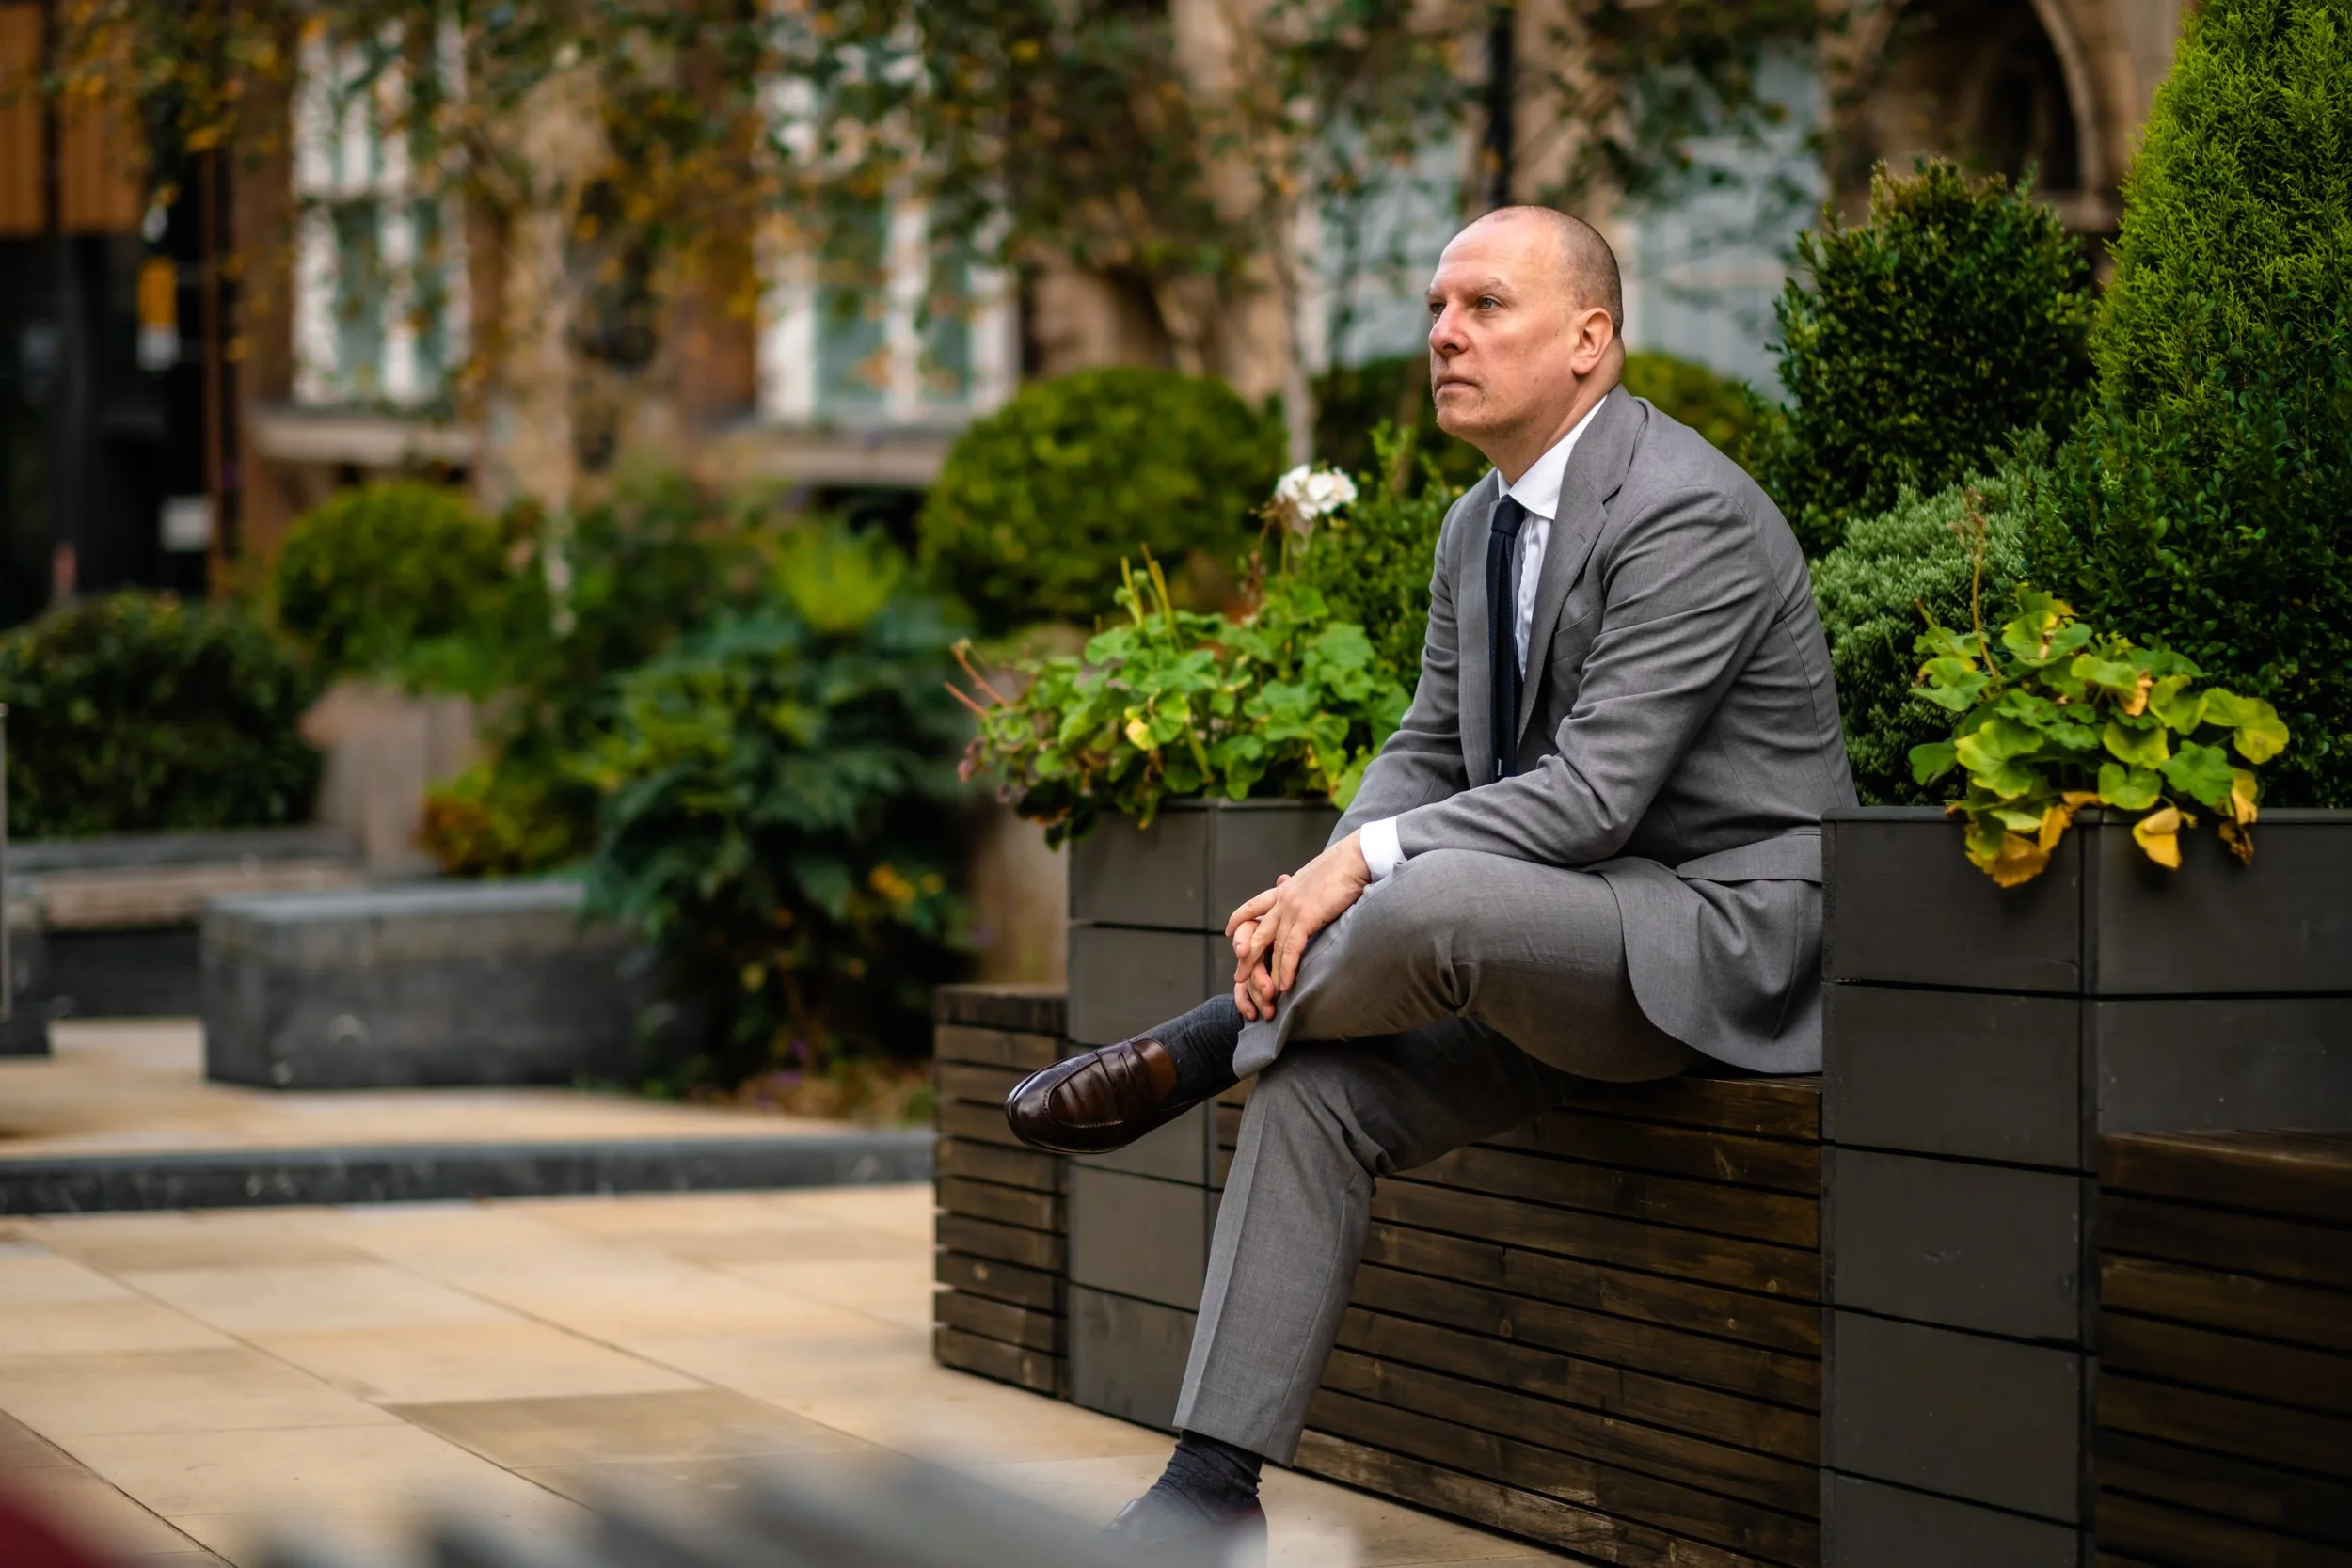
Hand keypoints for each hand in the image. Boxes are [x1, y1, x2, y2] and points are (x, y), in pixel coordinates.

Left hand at [1224, 833, 1372, 1019]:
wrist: (1355, 858)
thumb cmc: (1343, 866)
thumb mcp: (1315, 875)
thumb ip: (1302, 886)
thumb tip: (1295, 882)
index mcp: (1285, 889)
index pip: (1255, 905)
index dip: (1240, 918)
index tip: (1229, 932)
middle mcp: (1283, 900)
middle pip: (1257, 932)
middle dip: (1247, 956)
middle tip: (1239, 976)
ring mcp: (1293, 909)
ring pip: (1273, 946)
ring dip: (1268, 971)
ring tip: (1265, 992)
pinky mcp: (1306, 918)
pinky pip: (1291, 949)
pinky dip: (1286, 969)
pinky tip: (1284, 984)